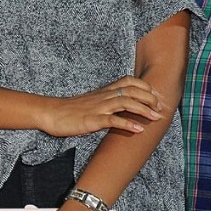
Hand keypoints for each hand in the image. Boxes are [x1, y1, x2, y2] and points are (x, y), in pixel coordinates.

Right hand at [40, 75, 162, 136]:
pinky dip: (128, 124)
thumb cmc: (69, 110)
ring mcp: (98, 108)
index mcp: (103, 91)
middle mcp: (103, 96)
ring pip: (126, 102)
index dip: (145, 86)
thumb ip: (107, 102)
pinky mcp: (92, 120)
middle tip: (161, 109)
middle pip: (132, 90)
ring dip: (144, 110)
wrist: (50, 113)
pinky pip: (113, 120)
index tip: (156, 97)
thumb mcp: (91, 102)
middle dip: (150, 98)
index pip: (128, 81)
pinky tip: (139, 130)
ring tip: (157, 118)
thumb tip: (123, 108)